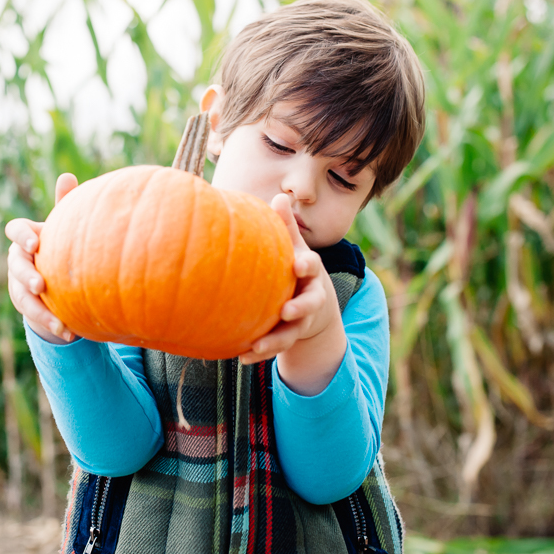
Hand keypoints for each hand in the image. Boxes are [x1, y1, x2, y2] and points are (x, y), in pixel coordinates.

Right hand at [5, 173, 78, 343]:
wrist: (55, 276)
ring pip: (23, 296)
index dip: (23, 236)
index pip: (15, 231)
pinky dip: (51, 324)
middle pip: (15, 266)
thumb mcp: (63, 226)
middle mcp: (17, 259)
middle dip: (27, 276)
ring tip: (60, 322)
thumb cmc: (60, 243)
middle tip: (41, 285)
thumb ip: (64, 203)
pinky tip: (70, 332)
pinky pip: (34, 316)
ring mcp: (18, 284)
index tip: (36, 243)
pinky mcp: (24, 304)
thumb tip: (67, 175)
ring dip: (41, 310)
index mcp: (25, 237)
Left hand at [239, 194, 344, 378]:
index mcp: (308, 272)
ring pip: (292, 332)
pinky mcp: (289, 337)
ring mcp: (301, 320)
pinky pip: (276, 347)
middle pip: (311, 303)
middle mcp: (310, 297)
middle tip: (286, 312)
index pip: (312, 266)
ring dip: (275, 341)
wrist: (312, 306)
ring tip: (257, 347)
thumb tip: (279, 196)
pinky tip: (241, 356)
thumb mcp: (294, 247)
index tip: (298, 266)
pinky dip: (259, 353)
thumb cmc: (295, 267)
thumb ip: (286, 226)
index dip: (307, 266)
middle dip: (301, 308)